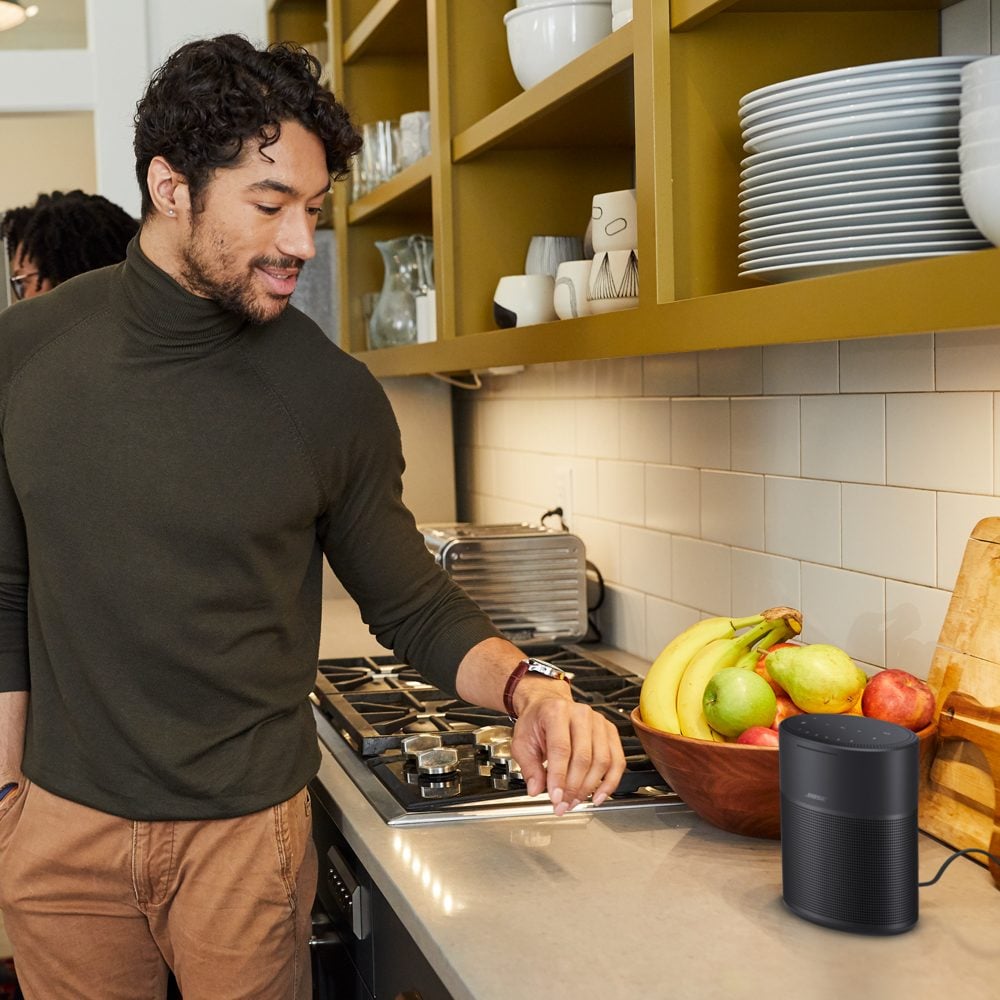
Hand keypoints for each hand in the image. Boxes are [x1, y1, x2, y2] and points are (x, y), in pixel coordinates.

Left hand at [511, 694, 625, 816]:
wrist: (548, 705)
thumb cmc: (536, 722)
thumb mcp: (522, 742)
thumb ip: (529, 767)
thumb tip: (536, 789)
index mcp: (556, 712)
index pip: (561, 748)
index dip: (559, 777)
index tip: (555, 798)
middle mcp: (580, 714)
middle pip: (583, 757)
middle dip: (573, 787)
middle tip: (563, 805)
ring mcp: (598, 722)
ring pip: (602, 761)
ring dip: (589, 788)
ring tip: (575, 801)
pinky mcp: (610, 731)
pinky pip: (617, 760)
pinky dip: (610, 782)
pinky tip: (598, 795)